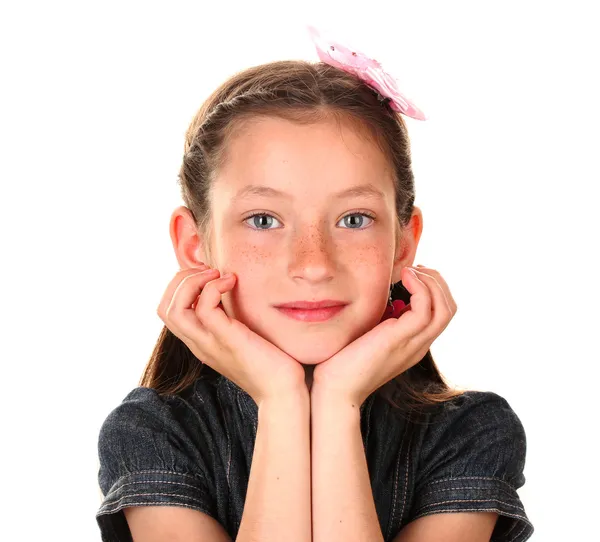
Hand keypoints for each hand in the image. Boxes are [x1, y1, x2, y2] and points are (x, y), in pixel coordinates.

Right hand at [157, 265, 306, 404]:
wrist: (283, 392)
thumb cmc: (271, 364)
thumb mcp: (245, 337)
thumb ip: (234, 321)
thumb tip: (237, 294)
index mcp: (201, 342)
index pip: (169, 312)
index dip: (179, 287)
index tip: (206, 275)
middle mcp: (199, 343)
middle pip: (164, 309)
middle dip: (180, 280)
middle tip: (208, 271)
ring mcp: (210, 343)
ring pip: (175, 309)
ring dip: (192, 282)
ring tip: (216, 274)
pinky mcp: (227, 340)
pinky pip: (204, 308)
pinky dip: (213, 288)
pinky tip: (232, 282)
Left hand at [311, 265, 456, 405]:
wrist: (335, 390)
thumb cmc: (343, 362)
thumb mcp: (367, 335)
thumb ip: (379, 320)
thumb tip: (381, 297)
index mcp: (414, 343)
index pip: (441, 312)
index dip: (434, 288)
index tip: (413, 273)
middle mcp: (419, 344)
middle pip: (449, 308)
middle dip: (437, 281)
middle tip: (415, 269)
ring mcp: (413, 343)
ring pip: (444, 308)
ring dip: (431, 282)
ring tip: (409, 271)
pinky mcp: (400, 339)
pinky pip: (425, 309)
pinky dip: (419, 287)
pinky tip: (403, 278)